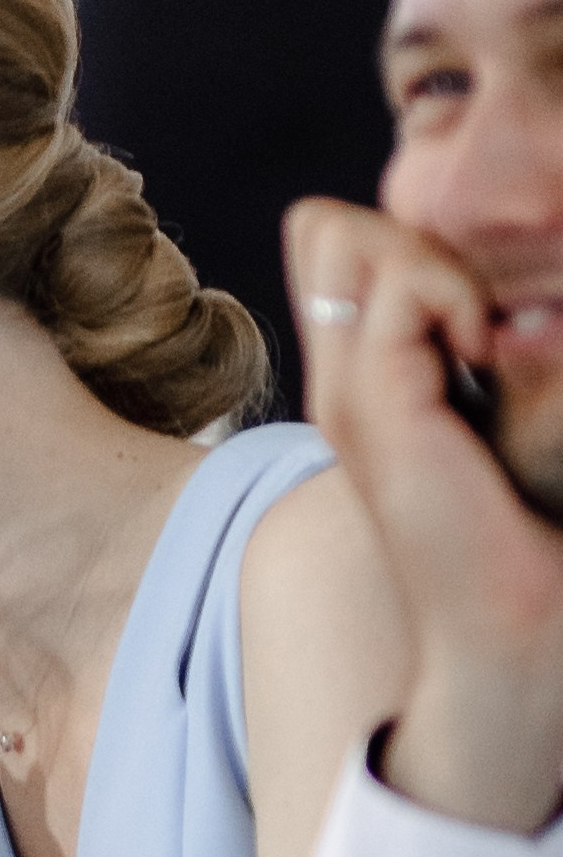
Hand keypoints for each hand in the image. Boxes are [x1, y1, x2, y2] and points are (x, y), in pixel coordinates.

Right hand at [287, 199, 562, 828]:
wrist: (516, 627)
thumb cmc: (530, 533)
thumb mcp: (512, 414)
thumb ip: (496, 346)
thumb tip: (509, 302)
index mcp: (363, 384)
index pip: (331, 244)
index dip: (403, 242)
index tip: (473, 315)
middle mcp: (338, 384)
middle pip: (327, 230)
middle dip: (414, 239)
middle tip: (478, 317)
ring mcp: (347, 395)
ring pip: (355, 241)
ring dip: (438, 263)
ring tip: (484, 337)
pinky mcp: (376, 408)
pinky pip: (401, 290)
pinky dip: (454, 294)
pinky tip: (489, 349)